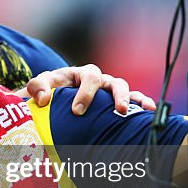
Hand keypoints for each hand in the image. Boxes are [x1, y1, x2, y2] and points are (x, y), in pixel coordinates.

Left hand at [19, 64, 157, 114]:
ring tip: (133, 112)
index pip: (87, 78)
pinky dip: (142, 102)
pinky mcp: (115, 101)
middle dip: (116, 96)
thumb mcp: (39, 86)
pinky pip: (133, 99)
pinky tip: (150, 110)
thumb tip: (43, 99)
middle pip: (111, 82)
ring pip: (124, 89)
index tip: (77, 111)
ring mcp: (108, 90)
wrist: (52, 101)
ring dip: (131, 99)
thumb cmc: (47, 92)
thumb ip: (37, 87)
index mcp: (79, 74)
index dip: (85, 93)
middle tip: (118, 110)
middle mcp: (97, 80)